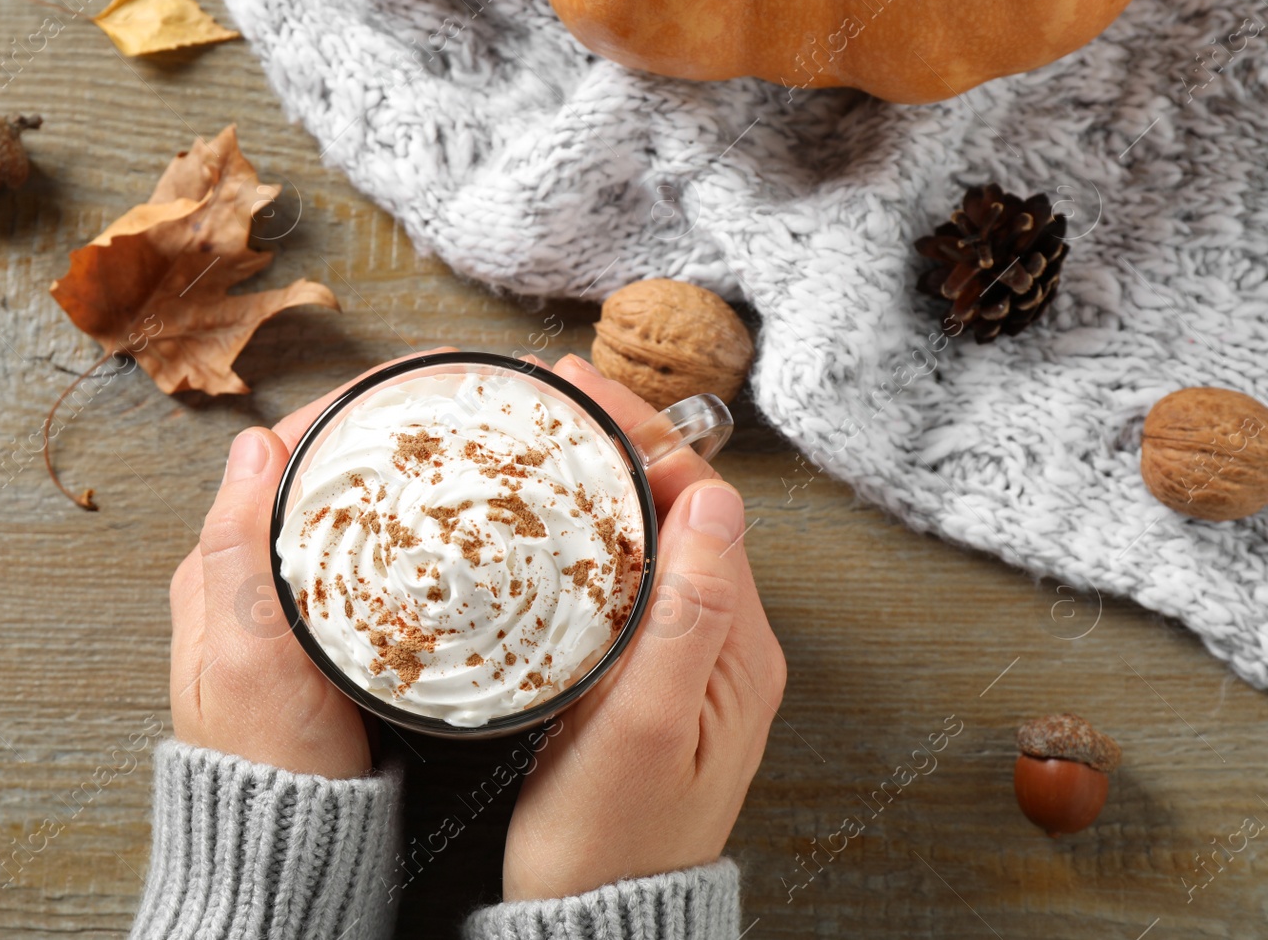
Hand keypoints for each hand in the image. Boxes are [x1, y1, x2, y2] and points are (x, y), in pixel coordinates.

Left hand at [168, 350, 455, 777]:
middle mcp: (252, 578)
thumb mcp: (246, 658)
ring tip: (467, 447)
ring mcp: (296, 608)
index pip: (283, 452)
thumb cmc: (265, 766)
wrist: (287, 851)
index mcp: (218, 568)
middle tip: (457, 404)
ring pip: (352, 514)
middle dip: (384, 430)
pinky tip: (453, 526)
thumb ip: (238, 552)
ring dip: (402, 476)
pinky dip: (411, 529)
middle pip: (323, 474)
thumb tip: (251, 442)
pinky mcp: (333, 639)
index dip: (347, 405)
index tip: (411, 379)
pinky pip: (372, 560)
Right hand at [499, 354, 786, 900]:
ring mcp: (683, 661)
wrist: (594, 925)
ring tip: (538, 438)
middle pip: (675, 509)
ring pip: (645, 541)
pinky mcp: (643, 679)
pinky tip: (540, 523)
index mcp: (735, 645)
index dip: (642, 433)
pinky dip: (584, 535)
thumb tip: (715, 500)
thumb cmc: (611, 843)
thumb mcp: (644, 729)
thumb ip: (688, 616)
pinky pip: (622, 582)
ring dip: (599, 481)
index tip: (578, 386)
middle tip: (545, 396)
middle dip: (616, 441)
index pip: (700, 501)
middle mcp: (720, 642)